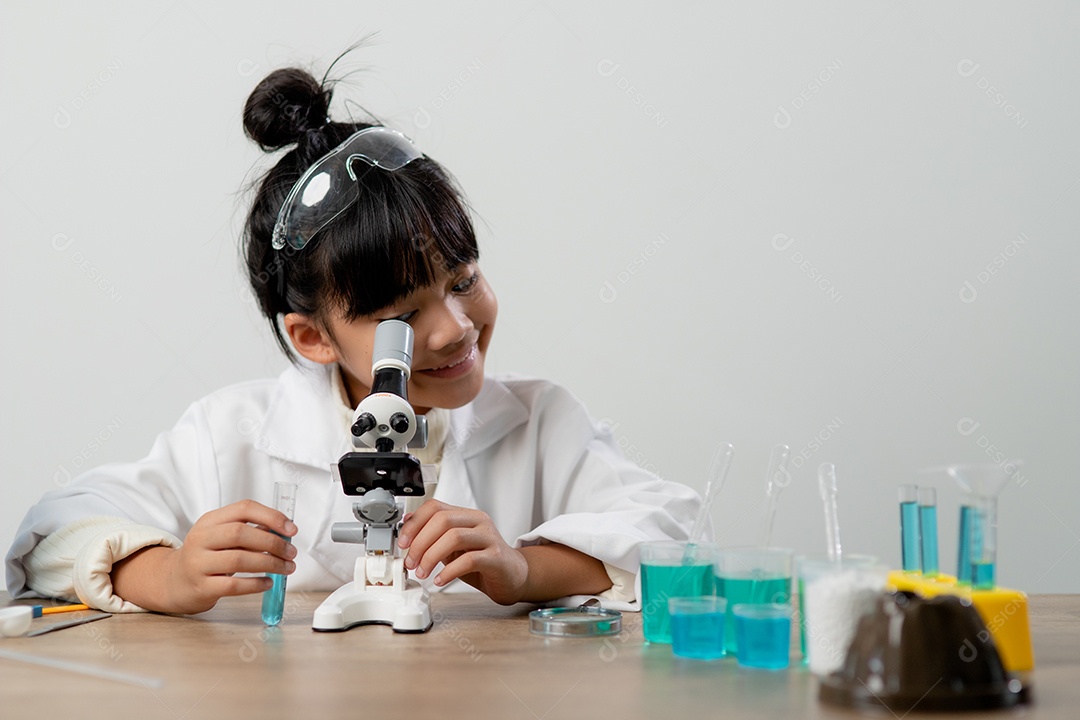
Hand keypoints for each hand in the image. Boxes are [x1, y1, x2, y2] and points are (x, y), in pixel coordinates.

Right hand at [114, 499, 297, 614]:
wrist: (173, 581)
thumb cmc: (207, 556)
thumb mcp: (222, 536)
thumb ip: (249, 530)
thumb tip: (284, 531)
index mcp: (210, 520)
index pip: (243, 508)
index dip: (271, 516)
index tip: (292, 529)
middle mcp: (201, 539)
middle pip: (241, 533)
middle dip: (273, 542)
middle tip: (291, 553)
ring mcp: (198, 563)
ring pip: (238, 559)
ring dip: (269, 563)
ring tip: (286, 568)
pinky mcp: (201, 587)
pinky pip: (232, 585)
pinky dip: (255, 584)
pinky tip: (268, 583)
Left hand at [397, 500, 527, 604]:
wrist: (512, 576)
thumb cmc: (482, 562)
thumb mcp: (453, 547)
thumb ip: (434, 537)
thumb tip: (407, 529)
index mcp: (466, 515)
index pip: (435, 507)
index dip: (414, 523)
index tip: (402, 542)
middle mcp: (478, 522)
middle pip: (442, 520)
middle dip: (420, 542)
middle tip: (410, 562)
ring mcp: (489, 538)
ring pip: (454, 537)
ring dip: (431, 556)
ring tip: (423, 572)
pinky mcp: (496, 557)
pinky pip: (469, 560)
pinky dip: (449, 571)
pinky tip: (440, 580)